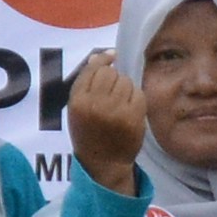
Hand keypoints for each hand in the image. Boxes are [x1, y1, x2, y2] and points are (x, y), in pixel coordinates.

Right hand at [64, 50, 146, 188]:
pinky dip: (136, 98)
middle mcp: (95, 104)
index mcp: (78, 101)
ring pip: (125, 81)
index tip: (111, 56)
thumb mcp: (78, 108)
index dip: (102, 60)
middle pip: (109, 73)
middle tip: (111, 94)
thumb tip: (103, 54)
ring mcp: (115, 111)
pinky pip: (138, 93)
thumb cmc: (89, 132)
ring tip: (119, 104)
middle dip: (112, 78)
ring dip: (125, 88)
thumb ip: (86, 81)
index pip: (92, 69)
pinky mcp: (133, 118)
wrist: (103, 162)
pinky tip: (129, 110)